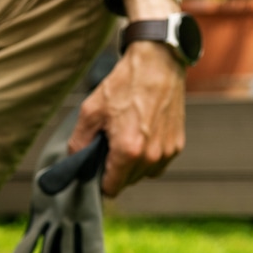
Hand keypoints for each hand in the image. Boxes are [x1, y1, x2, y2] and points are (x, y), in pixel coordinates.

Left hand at [70, 0, 186, 197]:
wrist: (157, 63)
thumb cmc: (124, 85)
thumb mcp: (90, 111)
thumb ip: (78, 143)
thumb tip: (75, 161)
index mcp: (128, 151)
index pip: (112, 188)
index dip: (100, 181)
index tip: (97, 167)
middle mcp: (151, 156)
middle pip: (128, 182)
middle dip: (116, 170)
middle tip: (110, 146)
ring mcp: (167, 152)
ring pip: (144, 175)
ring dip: (134, 165)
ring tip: (127, 139)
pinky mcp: (177, 144)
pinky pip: (159, 164)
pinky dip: (149, 157)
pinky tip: (142, 136)